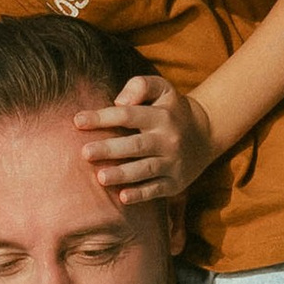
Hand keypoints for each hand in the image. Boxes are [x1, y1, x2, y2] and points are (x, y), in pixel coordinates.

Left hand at [76, 70, 212, 205]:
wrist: (207, 134)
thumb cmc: (171, 110)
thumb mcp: (163, 89)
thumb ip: (141, 86)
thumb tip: (119, 101)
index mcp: (161, 116)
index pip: (128, 115)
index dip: (103, 117)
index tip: (77, 121)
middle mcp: (168, 140)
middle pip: (136, 145)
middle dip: (110, 149)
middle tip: (85, 153)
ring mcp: (172, 163)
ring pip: (145, 170)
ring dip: (123, 174)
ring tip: (100, 178)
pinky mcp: (175, 183)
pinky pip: (157, 190)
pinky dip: (141, 195)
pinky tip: (123, 198)